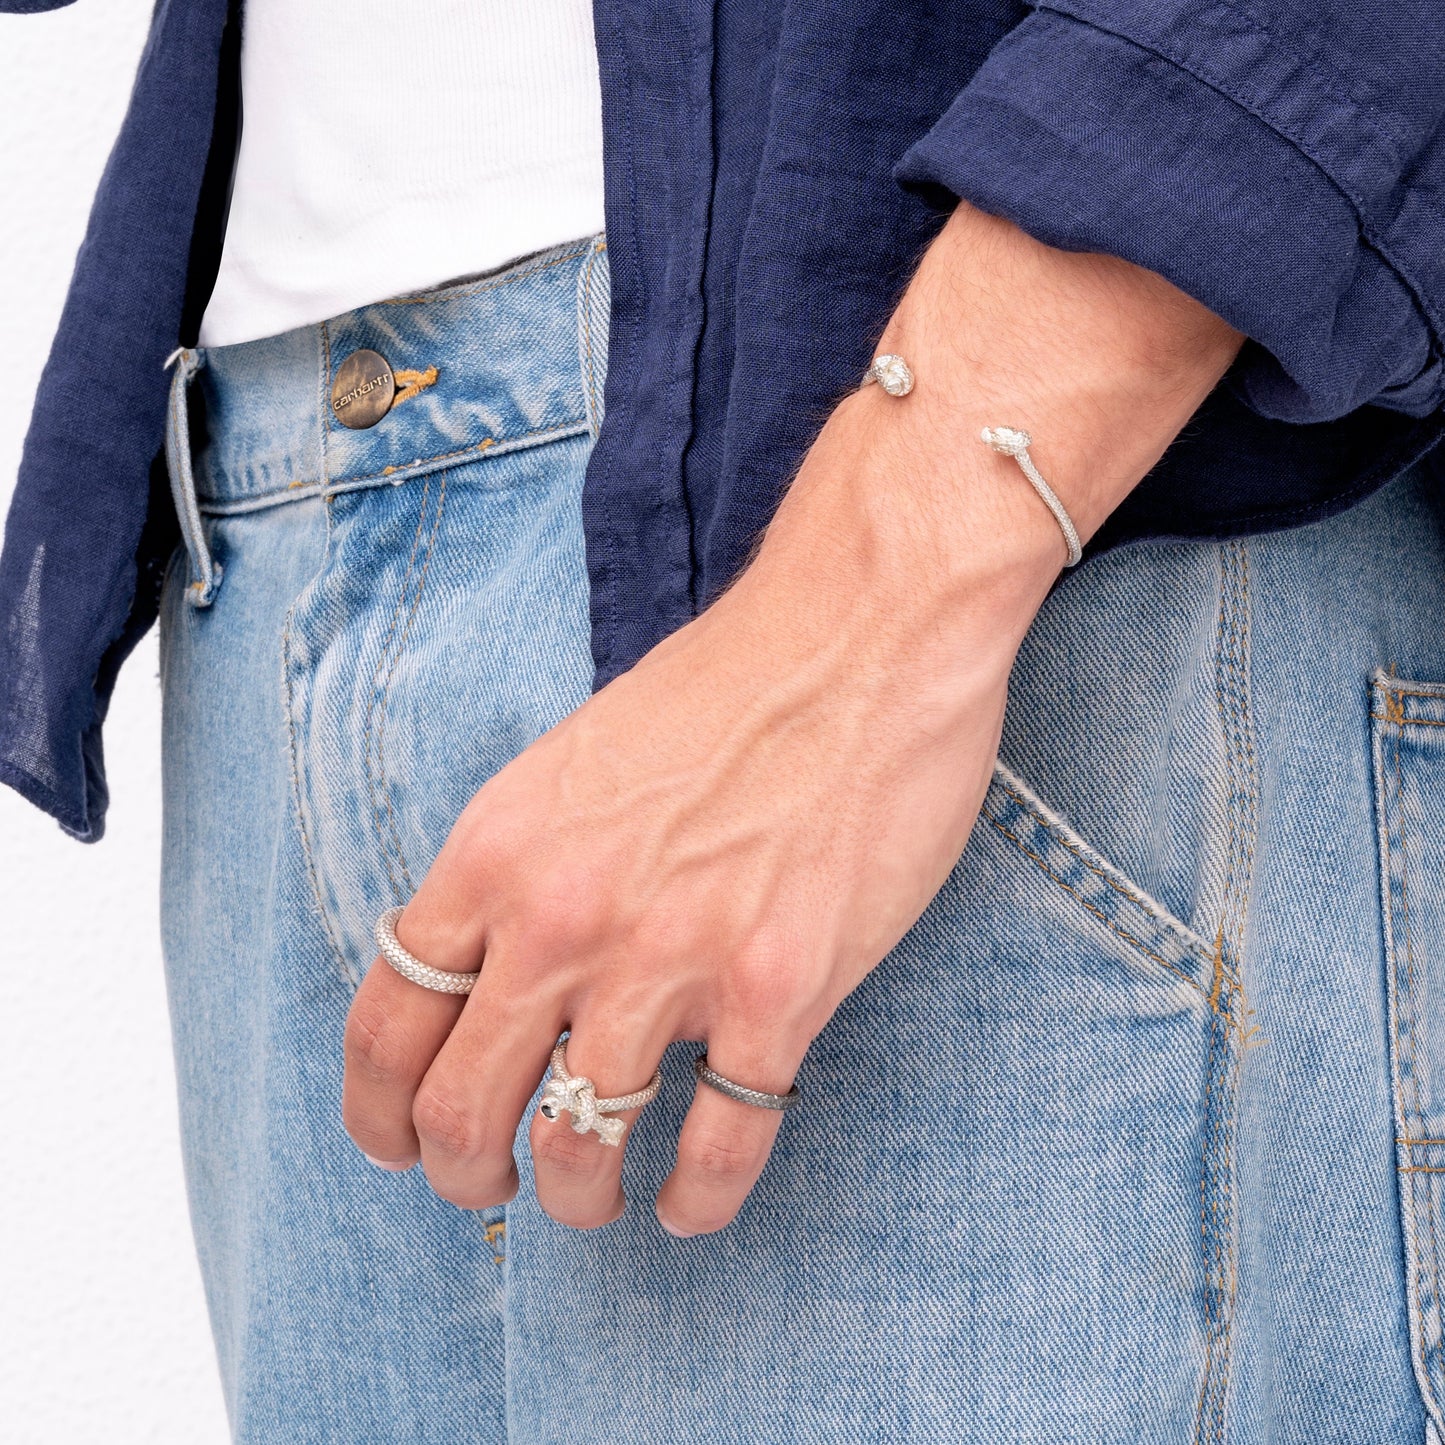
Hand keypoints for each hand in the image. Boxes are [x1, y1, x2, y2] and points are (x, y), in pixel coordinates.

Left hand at [340, 204, 1241, 1233]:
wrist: (857, 632)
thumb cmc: (723, 688)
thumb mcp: (572, 765)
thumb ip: (522, 871)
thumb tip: (499, 972)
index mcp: (499, 853)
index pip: (387, 1019)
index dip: (376, 1109)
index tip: (393, 1144)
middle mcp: (565, 916)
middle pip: (460, 1104)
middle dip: (460, 1172)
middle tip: (485, 1188)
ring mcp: (671, 958)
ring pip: (579, 1143)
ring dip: (577, 1197)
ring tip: (594, 1201)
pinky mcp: (779, 989)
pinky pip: (720, 1144)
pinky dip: (699, 1200)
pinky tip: (693, 1204)